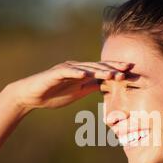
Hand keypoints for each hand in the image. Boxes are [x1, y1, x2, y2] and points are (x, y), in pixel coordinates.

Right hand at [6, 60, 132, 111]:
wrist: (31, 96)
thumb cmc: (54, 94)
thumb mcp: (77, 92)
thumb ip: (90, 87)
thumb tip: (106, 86)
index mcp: (82, 73)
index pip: (103, 71)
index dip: (116, 71)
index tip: (131, 73)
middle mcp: (76, 68)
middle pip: (97, 66)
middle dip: (113, 67)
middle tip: (128, 69)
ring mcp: (66, 69)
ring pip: (85, 68)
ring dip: (99, 70)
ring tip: (112, 73)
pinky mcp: (55, 73)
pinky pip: (67, 72)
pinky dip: (76, 72)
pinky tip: (85, 74)